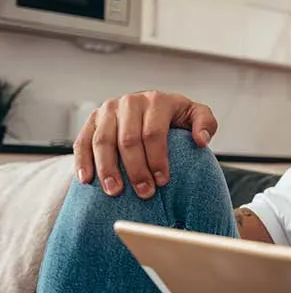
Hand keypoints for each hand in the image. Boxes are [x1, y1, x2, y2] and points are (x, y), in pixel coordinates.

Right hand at [73, 91, 217, 198]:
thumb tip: (200, 140)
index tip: (163, 182)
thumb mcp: (196, 115)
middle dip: (136, 169)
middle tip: (144, 193)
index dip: (157, 159)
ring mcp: (108, 109)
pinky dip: (83, 161)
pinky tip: (86, 180)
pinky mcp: (93, 120)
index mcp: (156, 100)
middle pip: (128, 140)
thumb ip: (205, 123)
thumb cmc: (176, 117)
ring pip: (103, 141)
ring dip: (107, 169)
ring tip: (115, 192)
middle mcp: (130, 101)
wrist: (153, 107)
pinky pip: (83, 141)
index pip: (153, 133)